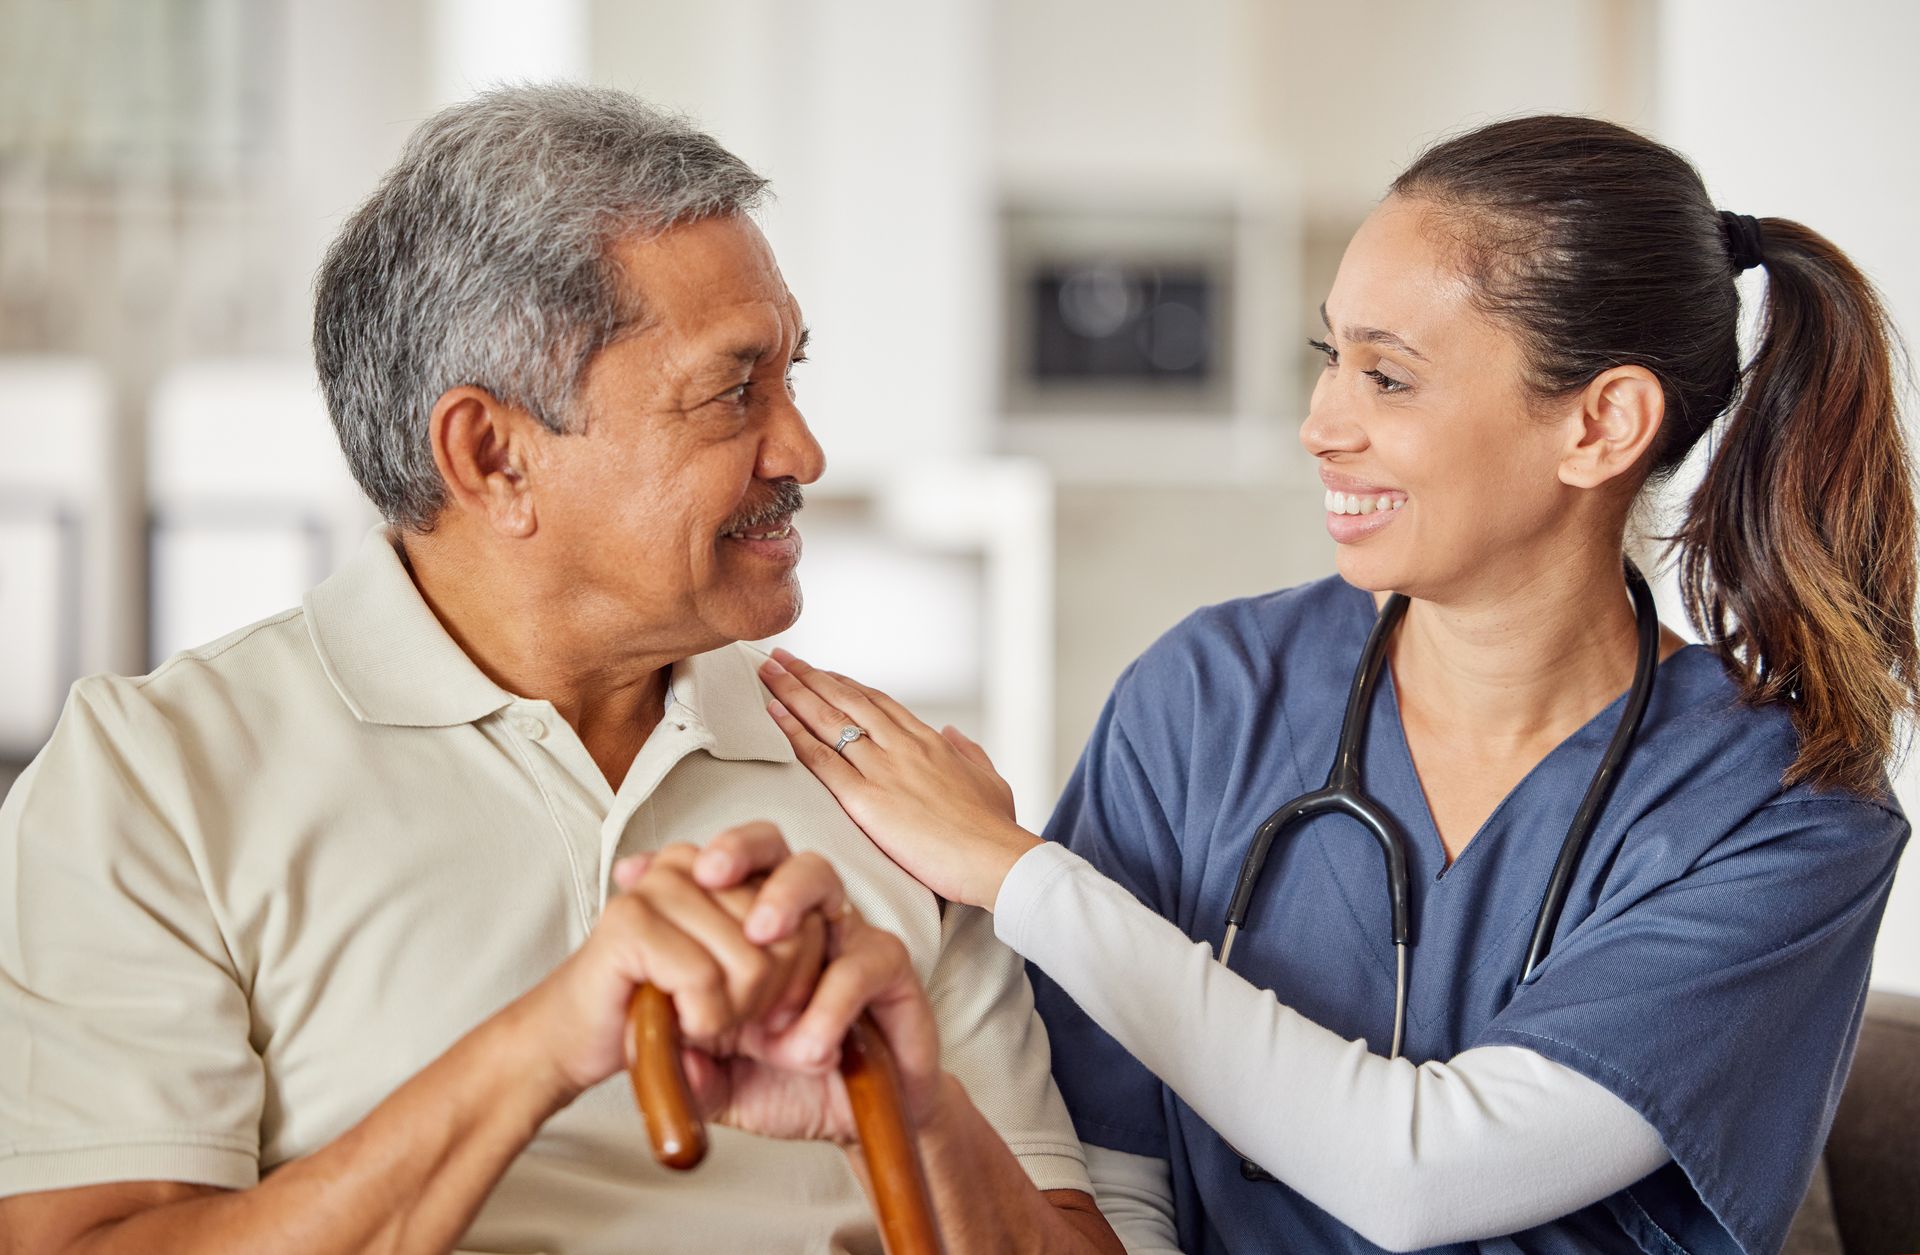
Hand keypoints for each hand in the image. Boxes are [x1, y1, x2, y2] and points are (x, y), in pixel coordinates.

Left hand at [508, 821, 941, 1141]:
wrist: (864, 1120)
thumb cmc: (787, 1086)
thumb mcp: (722, 1085)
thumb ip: (692, 1075)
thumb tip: (672, 1060)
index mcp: (744, 936)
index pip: (715, 874)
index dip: (677, 867)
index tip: (635, 875)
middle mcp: (795, 921)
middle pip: (771, 847)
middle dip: (738, 849)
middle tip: (710, 875)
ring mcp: (843, 934)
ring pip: (820, 878)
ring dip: (784, 900)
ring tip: (759, 938)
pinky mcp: (888, 966)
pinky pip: (858, 963)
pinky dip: (826, 1005)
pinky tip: (806, 1049)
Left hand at [757, 648, 1040, 908]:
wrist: (998, 859)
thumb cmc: (996, 830)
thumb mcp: (991, 779)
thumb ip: (970, 752)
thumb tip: (952, 733)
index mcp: (930, 741)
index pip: (878, 702)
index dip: (844, 685)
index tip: (822, 673)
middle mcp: (902, 746)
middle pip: (846, 699)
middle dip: (810, 676)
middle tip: (781, 659)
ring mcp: (883, 769)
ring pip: (828, 719)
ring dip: (793, 692)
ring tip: (768, 673)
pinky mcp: (866, 800)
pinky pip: (821, 759)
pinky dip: (793, 733)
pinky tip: (774, 714)